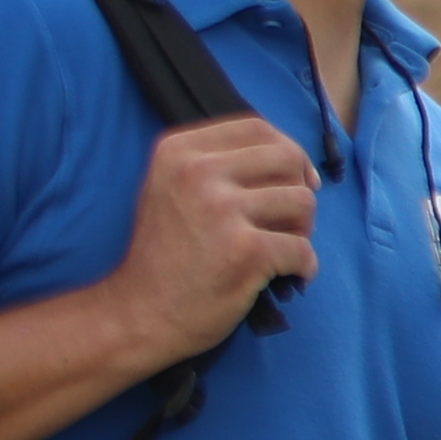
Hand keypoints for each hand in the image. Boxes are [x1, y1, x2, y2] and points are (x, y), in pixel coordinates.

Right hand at [113, 116, 323, 363]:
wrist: (136, 313)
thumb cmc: (164, 255)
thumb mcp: (172, 188)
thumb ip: (219, 164)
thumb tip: (293, 157)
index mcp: (178, 150)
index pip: (256, 127)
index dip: (288, 151)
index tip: (295, 178)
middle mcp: (197, 172)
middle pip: (288, 158)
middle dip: (300, 189)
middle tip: (289, 221)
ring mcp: (221, 211)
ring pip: (303, 202)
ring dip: (302, 230)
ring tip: (279, 249)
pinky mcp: (245, 251)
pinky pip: (304, 249)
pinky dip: (304, 267)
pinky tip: (287, 276)